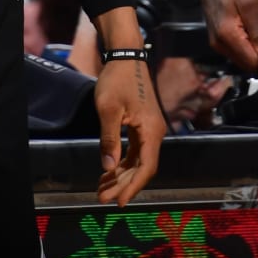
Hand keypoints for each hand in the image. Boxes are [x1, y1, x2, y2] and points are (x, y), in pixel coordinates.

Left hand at [92, 58, 164, 205]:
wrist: (125, 56)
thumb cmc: (117, 80)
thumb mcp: (108, 110)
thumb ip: (109, 139)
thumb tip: (108, 167)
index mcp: (151, 130)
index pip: (146, 167)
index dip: (133, 187)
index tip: (119, 201)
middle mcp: (155, 132)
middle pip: (142, 167)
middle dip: (123, 185)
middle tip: (102, 198)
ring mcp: (150, 129)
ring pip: (138, 160)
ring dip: (121, 175)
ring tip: (102, 189)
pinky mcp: (143, 125)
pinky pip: (135, 150)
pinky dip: (123, 163)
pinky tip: (109, 170)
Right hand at [193, 0, 257, 71]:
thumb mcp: (250, 3)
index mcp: (227, 36)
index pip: (252, 64)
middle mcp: (218, 44)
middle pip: (246, 64)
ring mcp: (215, 41)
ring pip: (240, 58)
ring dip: (253, 49)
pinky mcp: (216, 37)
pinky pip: (234, 50)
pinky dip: (245, 44)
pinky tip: (251, 28)